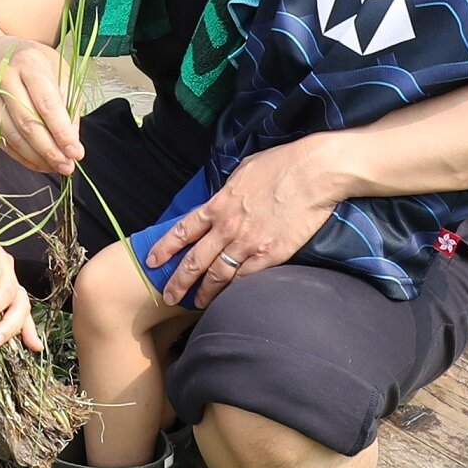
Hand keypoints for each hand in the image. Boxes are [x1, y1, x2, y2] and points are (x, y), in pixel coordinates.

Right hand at [0, 40, 86, 177]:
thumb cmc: (32, 62)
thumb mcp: (59, 71)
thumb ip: (68, 104)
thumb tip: (71, 142)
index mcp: (28, 63)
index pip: (47, 103)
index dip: (62, 131)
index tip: (76, 152)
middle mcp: (3, 77)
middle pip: (27, 122)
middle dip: (50, 149)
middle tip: (67, 166)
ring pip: (13, 135)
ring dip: (35, 157)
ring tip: (55, 166)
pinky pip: (1, 140)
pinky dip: (20, 155)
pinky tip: (37, 162)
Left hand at [146, 143, 344, 303]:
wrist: (314, 172)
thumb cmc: (282, 164)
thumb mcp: (243, 170)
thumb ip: (228, 190)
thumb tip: (221, 197)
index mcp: (219, 204)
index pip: (183, 231)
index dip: (165, 248)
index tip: (152, 261)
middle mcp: (228, 227)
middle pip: (195, 260)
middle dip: (178, 281)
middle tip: (167, 295)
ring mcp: (249, 243)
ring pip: (218, 275)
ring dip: (204, 292)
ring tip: (196, 303)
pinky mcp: (271, 254)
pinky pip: (246, 278)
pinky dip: (234, 290)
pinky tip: (227, 299)